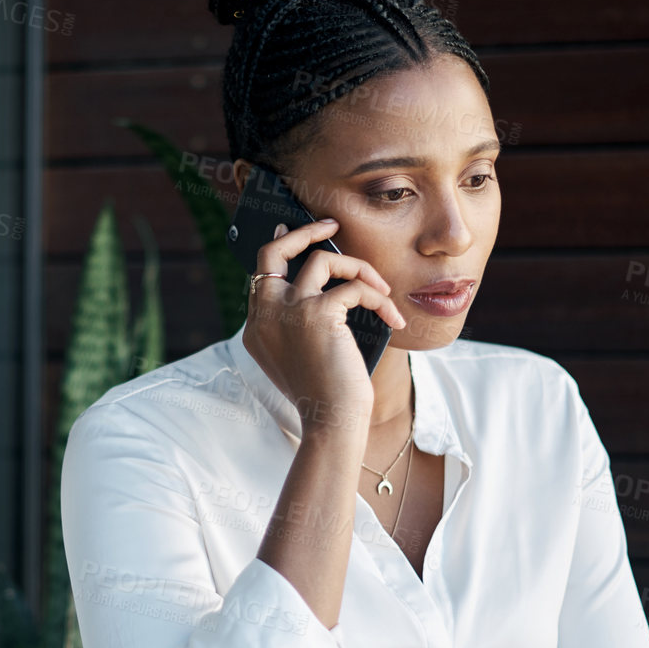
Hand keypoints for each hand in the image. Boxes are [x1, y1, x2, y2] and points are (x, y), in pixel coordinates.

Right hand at [242, 218, 405, 435]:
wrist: (331, 422)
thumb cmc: (324, 396)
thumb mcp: (301, 357)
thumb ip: (297, 325)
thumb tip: (328, 289)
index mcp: (256, 327)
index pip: (262, 276)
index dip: (281, 250)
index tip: (292, 232)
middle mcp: (265, 315)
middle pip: (273, 252)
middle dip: (304, 232)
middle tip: (330, 225)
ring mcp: (288, 311)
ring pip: (322, 260)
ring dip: (358, 268)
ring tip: (380, 286)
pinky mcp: (317, 314)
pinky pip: (355, 287)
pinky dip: (379, 299)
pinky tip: (392, 318)